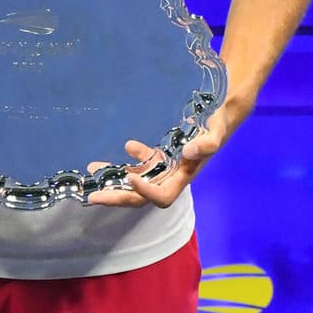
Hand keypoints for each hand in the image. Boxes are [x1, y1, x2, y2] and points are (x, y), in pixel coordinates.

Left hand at [86, 109, 228, 208]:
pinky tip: (126, 147)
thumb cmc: (219, 124)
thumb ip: (207, 144)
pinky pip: (143, 164)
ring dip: (115, 178)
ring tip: (93, 170)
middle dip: (118, 196)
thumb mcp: (216, 131)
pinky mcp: (162, 157)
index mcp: (184, 176)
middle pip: (142, 195)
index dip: (146, 191)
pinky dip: (132, 160)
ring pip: (137, 179)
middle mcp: (172, 177)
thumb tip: (187, 153)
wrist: (220, 116)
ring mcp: (165, 168)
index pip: (162, 195)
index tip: (130, 178)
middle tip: (93, 195)